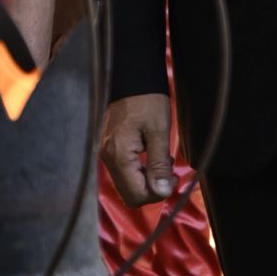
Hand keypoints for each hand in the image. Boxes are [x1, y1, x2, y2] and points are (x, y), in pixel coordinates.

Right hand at [100, 93, 174, 207]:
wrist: (132, 80)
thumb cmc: (147, 101)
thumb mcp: (158, 131)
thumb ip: (159, 163)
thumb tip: (161, 191)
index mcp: (118, 154)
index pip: (135, 195)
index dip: (156, 194)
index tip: (171, 178)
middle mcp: (107, 157)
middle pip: (129, 195)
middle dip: (152, 189)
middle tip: (168, 173)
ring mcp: (106, 153)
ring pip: (127, 185)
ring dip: (147, 180)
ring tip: (162, 161)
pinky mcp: (109, 149)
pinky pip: (124, 172)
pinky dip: (140, 171)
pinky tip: (151, 156)